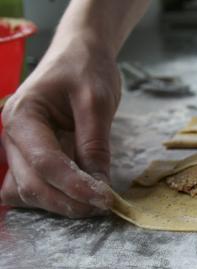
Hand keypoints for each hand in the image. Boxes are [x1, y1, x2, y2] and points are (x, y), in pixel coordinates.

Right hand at [1, 36, 120, 217]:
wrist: (80, 54)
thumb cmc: (86, 68)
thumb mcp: (96, 101)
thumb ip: (95, 143)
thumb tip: (100, 185)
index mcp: (23, 115)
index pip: (45, 161)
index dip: (74, 185)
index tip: (104, 198)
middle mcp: (13, 135)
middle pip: (32, 183)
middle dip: (67, 201)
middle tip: (103, 206)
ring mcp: (19, 148)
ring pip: (28, 191)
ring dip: (59, 203)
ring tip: (94, 203)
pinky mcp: (32, 155)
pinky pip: (32, 186)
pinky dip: (53, 196)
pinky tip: (79, 195)